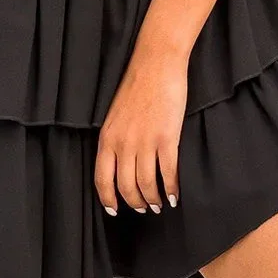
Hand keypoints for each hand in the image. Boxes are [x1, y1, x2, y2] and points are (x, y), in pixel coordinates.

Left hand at [95, 45, 187, 215]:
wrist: (155, 65)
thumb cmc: (137, 87)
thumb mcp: (115, 117)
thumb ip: (115, 141)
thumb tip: (120, 165)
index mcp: (107, 139)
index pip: (102, 180)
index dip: (109, 200)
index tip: (115, 211)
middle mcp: (123, 144)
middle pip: (126, 187)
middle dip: (136, 203)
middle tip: (145, 209)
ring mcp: (144, 142)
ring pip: (147, 185)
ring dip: (155, 199)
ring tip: (161, 204)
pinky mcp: (166, 138)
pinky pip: (168, 173)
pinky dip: (173, 188)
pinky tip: (176, 195)